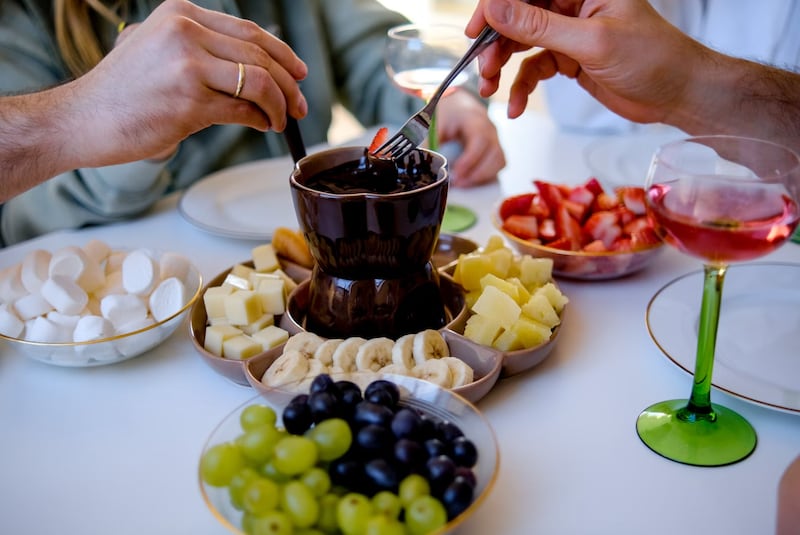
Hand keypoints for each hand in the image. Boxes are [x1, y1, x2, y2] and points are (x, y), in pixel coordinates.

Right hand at [71, 0, 307, 166]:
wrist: (82, 119)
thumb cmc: (121, 91)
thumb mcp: (155, 48)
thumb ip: (197, 47)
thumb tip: (250, 66)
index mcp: (180, 14)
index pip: (248, 30)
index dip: (282, 54)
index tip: (299, 73)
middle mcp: (185, 32)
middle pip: (260, 56)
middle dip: (289, 84)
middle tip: (300, 105)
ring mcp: (188, 66)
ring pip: (259, 82)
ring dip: (280, 106)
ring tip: (282, 121)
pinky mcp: (190, 101)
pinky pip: (244, 110)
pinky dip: (262, 120)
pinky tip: (264, 126)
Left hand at [436, 89, 505, 186]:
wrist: (458, 106)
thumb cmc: (447, 115)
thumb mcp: (436, 124)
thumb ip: (431, 141)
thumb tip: (421, 161)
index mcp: (475, 119)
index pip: (480, 140)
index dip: (470, 159)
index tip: (456, 172)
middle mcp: (490, 129)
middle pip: (494, 154)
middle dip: (476, 173)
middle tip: (457, 183)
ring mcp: (496, 140)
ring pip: (499, 162)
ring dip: (482, 176)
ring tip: (462, 184)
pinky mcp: (496, 150)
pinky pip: (498, 165)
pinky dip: (486, 176)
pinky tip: (469, 180)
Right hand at [465, 0, 703, 124]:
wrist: (678, 93)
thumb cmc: (652, 58)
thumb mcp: (591, 42)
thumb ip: (539, 26)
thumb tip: (496, 9)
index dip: (498, 6)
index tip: (477, 29)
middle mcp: (574, 4)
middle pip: (520, 15)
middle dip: (497, 42)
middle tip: (484, 68)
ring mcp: (570, 32)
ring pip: (523, 43)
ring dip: (504, 66)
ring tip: (492, 89)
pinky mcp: (570, 58)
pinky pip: (535, 68)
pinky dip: (523, 87)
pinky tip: (517, 105)